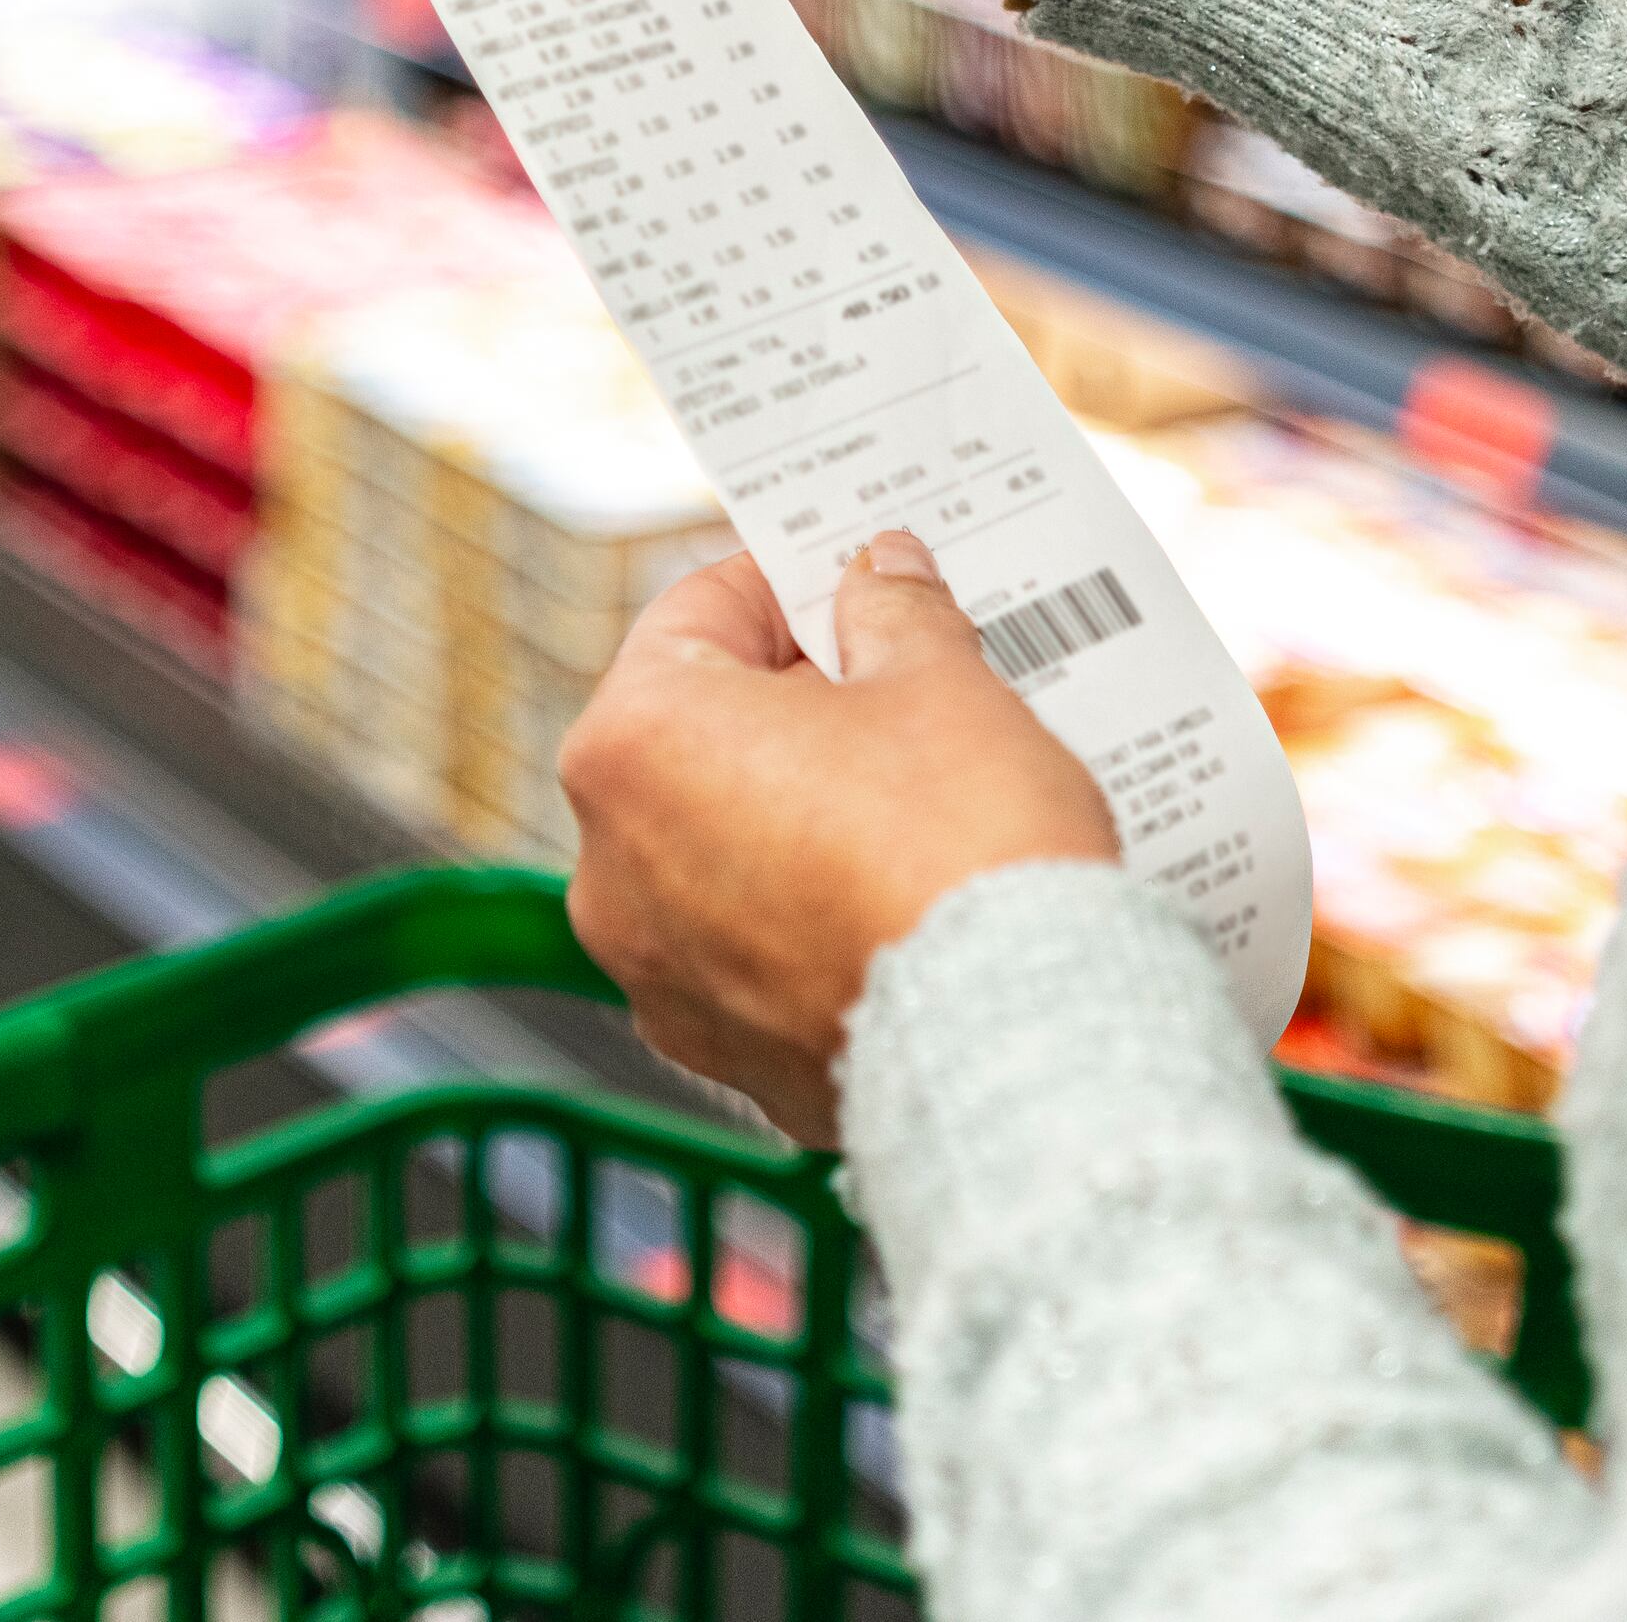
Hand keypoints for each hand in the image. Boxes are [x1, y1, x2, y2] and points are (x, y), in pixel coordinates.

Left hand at [558, 533, 1120, 1145]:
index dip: (789, 587)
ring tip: (910, 799)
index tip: (852, 586)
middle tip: (898, 689)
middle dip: (794, 705)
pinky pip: (749, 949)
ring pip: (719, 847)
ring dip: (795, 811)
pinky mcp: (716, 1049)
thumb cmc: (962, 854)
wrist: (1017, 1047)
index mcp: (636, 742)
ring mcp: (655, 970)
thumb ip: (894, 612)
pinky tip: (894, 896)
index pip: (699, 612)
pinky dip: (804, 916)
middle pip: (697, 735)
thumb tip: (878, 576)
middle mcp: (609, 862)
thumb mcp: (943, 686)